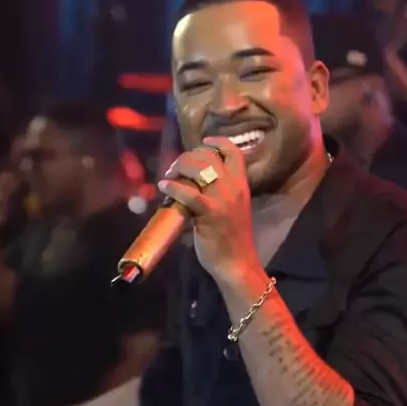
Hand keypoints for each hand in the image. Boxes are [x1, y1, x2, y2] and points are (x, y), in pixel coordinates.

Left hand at [158, 137, 257, 281]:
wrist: (236, 263)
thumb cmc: (231, 239)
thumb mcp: (232, 209)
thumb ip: (220, 193)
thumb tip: (194, 182)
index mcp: (242, 184)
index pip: (233, 152)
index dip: (216, 143)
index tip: (203, 143)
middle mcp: (234, 187)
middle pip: (208, 157)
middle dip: (187, 157)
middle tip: (175, 169)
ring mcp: (223, 199)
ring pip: (199, 168)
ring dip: (179, 168)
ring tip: (169, 177)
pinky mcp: (210, 213)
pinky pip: (189, 193)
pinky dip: (174, 187)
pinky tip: (164, 186)